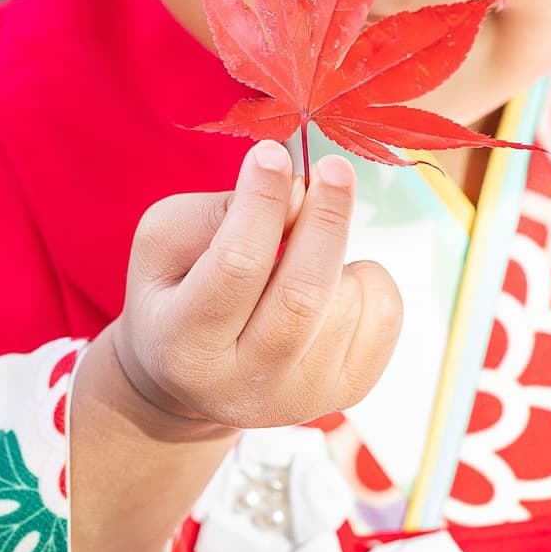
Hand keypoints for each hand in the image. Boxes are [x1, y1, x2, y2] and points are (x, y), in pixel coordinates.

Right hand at [111, 140, 403, 437]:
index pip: (236, 267)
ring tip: (300, 252)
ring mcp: (302, 397)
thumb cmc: (178, 292)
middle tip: (333, 167)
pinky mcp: (348, 391)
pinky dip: (367, 278)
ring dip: (334, 251)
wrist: (199, 379)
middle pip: (303, 293)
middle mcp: (244, 385)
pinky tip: (332, 282)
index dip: (261, 204)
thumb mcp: (165, 244)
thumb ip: (219, 212)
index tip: (272, 154)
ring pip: (346, 299)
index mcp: (184, 345)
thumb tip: (300, 192)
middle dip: (325, 218)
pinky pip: (384, 313)